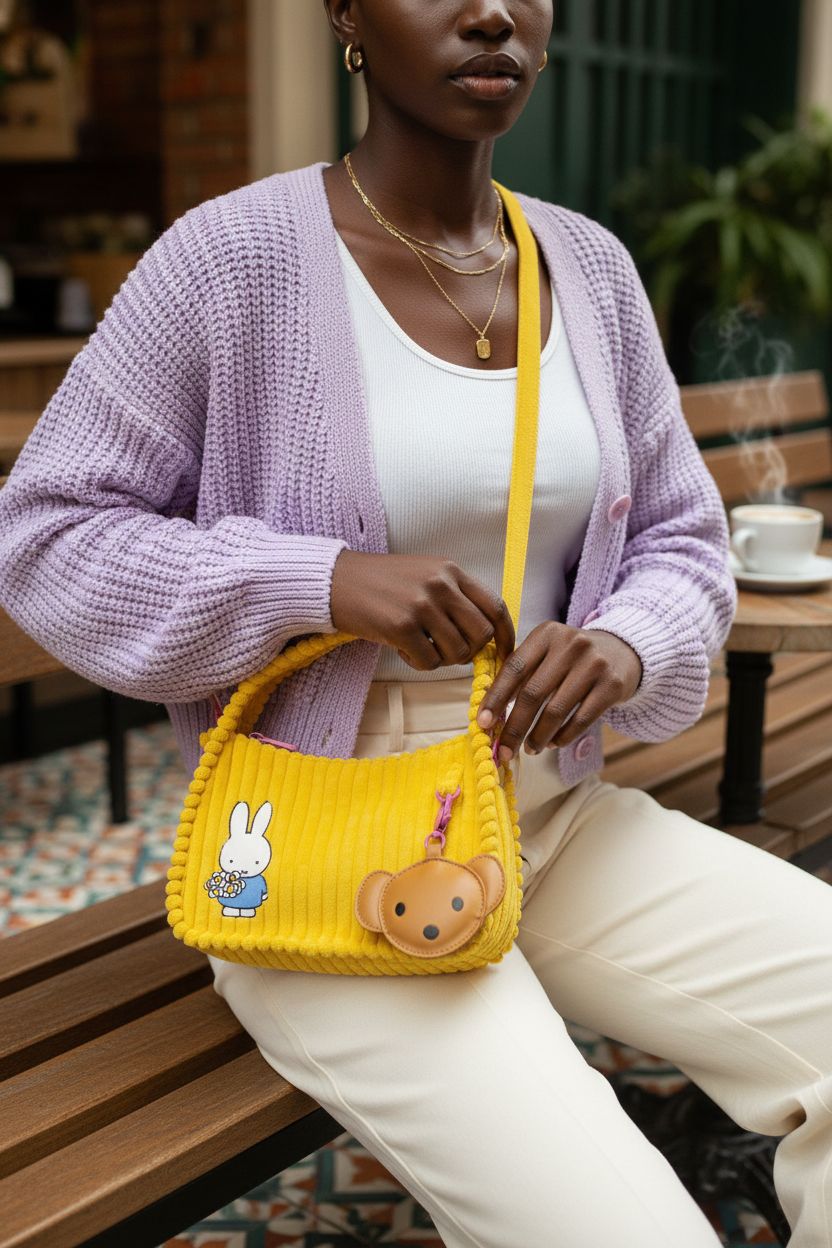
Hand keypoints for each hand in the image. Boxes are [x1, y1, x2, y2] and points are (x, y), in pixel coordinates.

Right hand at [330, 550, 514, 669]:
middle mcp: (441, 585)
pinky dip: (418, 663)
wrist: (335, 580)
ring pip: (457, 652)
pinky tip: (401, 648)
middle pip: (481, 634)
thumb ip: (454, 596)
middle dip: (470, 652)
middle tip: (447, 651)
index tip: (505, 654)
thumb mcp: (424, 574)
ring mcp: (421, 605)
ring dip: (441, 659)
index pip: (495, 606)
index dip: (506, 636)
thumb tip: (484, 635)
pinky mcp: (401, 626)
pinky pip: (429, 662)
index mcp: (450, 570)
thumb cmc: (380, 582)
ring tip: (419, 646)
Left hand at [475, 622, 642, 760]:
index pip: (514, 668)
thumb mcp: (547, 652)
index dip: (495, 698)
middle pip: (533, 693)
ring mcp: (594, 664)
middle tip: (505, 750)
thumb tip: (492, 715)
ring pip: (556, 710)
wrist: (622, 652)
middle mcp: (571, 644)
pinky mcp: (612, 685)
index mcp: (547, 633)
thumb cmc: (571, 658)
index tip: (483, 723)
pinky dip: (563, 736)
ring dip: (539, 736)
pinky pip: (581, 719)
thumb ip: (522, 675)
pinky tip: (553, 743)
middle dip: (514, 727)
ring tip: (531, 748)